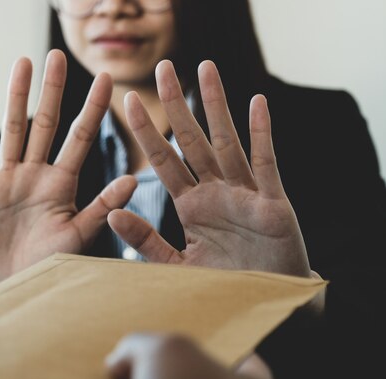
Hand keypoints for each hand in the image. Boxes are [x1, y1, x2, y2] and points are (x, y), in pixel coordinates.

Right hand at [0, 50, 136, 288]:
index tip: (106, 79)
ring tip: (23, 64)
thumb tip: (133, 180)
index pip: (80, 138)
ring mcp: (5, 179)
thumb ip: (102, 207)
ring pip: (12, 130)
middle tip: (57, 56)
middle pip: (44, 124)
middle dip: (51, 91)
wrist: (11, 284)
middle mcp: (35, 174)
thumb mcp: (78, 235)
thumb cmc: (48, 263)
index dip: (92, 109)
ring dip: (16, 98)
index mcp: (62, 184)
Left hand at [108, 60, 309, 276]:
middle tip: (162, 69)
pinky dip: (262, 135)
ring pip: (228, 143)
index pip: (164, 162)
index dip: (148, 133)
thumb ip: (147, 241)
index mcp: (191, 206)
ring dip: (217, 107)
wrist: (265, 303)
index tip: (128, 102)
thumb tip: (112, 213)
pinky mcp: (273, 204)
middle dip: (177, 107)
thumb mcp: (177, 265)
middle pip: (192, 142)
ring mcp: (245, 194)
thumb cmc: (223, 285)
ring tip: (206, 68)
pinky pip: (266, 164)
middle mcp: (215, 192)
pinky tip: (257, 103)